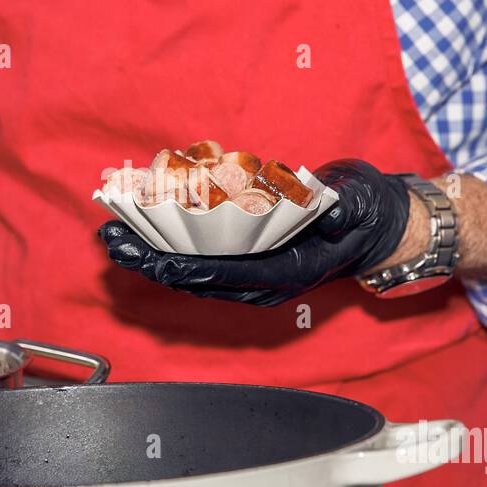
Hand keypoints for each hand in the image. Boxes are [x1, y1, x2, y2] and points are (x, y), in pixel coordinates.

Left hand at [98, 159, 409, 305]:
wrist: (372, 228)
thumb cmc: (364, 213)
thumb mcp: (362, 203)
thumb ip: (346, 208)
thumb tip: (332, 212)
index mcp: (289, 272)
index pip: (229, 273)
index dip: (187, 265)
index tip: (152, 255)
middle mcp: (264, 282)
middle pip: (198, 280)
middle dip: (153, 262)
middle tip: (114, 242)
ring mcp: (252, 277)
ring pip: (192, 274)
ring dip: (151, 257)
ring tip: (114, 238)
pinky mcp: (243, 265)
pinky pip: (197, 262)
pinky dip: (167, 248)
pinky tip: (139, 232)